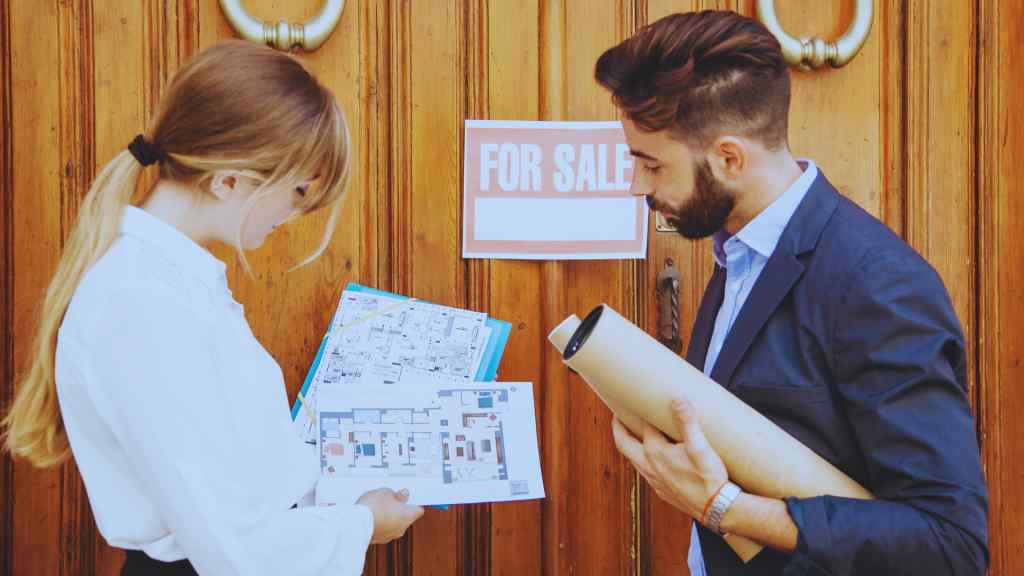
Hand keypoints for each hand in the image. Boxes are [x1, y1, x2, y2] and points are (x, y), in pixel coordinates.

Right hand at [356, 487, 424, 543]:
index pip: (418, 510)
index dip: (412, 502)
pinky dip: (378, 524)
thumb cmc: (374, 508)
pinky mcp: (377, 540)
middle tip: (389, 500)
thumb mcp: (386, 492)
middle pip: (405, 518)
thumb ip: (396, 494)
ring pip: (392, 525)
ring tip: (376, 507)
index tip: (406, 497)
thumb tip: (402, 495)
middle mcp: (401, 529)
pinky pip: (381, 530)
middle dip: (398, 509)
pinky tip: (370, 516)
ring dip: (387, 517)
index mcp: (408, 516)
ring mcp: (389, 536)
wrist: (356, 525)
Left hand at [611, 397, 728, 520]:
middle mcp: (649, 466)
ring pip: (633, 460)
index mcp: (655, 452)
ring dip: (629, 446)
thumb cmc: (709, 477)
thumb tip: (677, 399)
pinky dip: (641, 461)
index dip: (639, 412)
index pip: (642, 426)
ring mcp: (653, 480)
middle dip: (618, 429)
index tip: (636, 401)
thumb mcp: (700, 446)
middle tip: (616, 416)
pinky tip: (652, 460)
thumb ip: (687, 421)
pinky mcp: (661, 491)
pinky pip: (644, 473)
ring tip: (632, 435)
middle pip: (623, 443)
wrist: (717, 508)